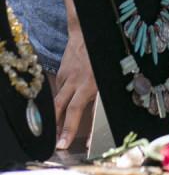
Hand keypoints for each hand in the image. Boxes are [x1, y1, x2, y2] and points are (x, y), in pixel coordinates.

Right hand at [54, 26, 97, 149]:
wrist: (88, 30)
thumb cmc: (103, 53)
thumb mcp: (108, 74)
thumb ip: (102, 92)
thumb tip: (102, 111)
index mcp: (89, 82)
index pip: (77, 111)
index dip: (70, 129)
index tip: (64, 144)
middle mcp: (75, 81)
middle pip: (61, 108)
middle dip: (57, 127)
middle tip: (55, 143)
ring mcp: (66, 76)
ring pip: (59, 99)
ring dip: (57, 115)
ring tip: (56, 130)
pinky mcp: (61, 71)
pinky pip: (60, 89)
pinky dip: (62, 97)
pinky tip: (64, 103)